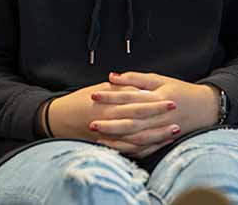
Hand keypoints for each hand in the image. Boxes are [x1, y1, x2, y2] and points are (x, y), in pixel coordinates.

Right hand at [49, 80, 177, 155]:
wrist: (59, 118)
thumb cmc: (80, 101)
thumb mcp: (99, 90)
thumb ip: (119, 87)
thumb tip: (138, 87)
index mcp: (110, 104)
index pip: (138, 103)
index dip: (156, 102)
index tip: (172, 100)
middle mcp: (111, 120)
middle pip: (141, 121)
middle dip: (160, 120)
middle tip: (178, 117)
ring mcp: (110, 136)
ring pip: (138, 138)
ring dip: (157, 136)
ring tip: (173, 132)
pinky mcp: (108, 145)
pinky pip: (130, 150)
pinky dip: (145, 148)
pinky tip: (158, 144)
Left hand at [95, 71, 218, 156]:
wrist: (206, 108)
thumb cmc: (181, 91)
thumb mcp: (161, 79)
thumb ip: (136, 78)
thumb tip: (113, 76)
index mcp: (158, 97)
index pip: (130, 97)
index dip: (111, 96)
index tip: (94, 96)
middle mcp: (159, 116)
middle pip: (131, 121)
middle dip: (110, 123)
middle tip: (90, 122)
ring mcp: (162, 131)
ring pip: (136, 138)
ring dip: (117, 139)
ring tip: (98, 137)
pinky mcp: (164, 141)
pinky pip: (145, 149)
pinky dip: (130, 150)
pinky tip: (115, 148)